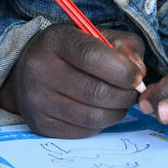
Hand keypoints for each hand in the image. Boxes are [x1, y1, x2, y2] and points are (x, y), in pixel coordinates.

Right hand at [0, 23, 144, 138]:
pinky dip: (100, 124)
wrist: (29, 70)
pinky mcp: (40, 124)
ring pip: (93, 117)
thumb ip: (126, 47)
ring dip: (116, 112)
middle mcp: (41, 69)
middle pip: (95, 92)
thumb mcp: (98, 36)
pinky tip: (100, 110)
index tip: (137, 77)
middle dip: (124, 95)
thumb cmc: (73, 51)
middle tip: (132, 92)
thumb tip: (138, 72)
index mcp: (56, 40)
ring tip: (118, 101)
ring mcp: (37, 99)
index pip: (92, 56)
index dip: (122, 70)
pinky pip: (84, 131)